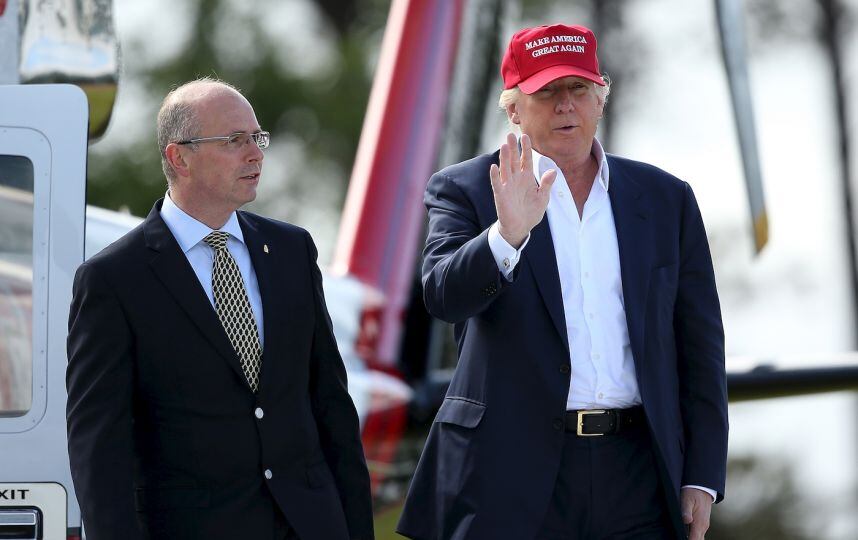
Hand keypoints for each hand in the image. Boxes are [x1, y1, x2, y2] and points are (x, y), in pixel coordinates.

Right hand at [489, 133, 556, 247]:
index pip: (526, 159)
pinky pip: (497, 184)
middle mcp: (516, 179)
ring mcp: (507, 186)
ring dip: (504, 158)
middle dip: (512, 148)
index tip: (525, 136)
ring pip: (505, 168)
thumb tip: (553, 171)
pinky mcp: (500, 195)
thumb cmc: (531, 212)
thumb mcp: (543, 198)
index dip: (526, 148)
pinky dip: (495, 176)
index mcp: (527, 178)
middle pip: (513, 160)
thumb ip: (546, 184)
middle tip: (510, 134)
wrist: (521, 227)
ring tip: (504, 145)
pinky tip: (494, 167)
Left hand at [681, 487, 712, 539]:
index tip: (679, 538)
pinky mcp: (702, 523)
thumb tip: (686, 521)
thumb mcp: (687, 500)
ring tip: (681, 536)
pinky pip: (698, 534)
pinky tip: (685, 534)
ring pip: (698, 538)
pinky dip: (693, 536)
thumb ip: (686, 511)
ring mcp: (703, 525)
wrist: (703, 487)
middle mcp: (703, 527)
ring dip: (691, 539)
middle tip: (678, 537)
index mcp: (699, 523)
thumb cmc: (693, 493)